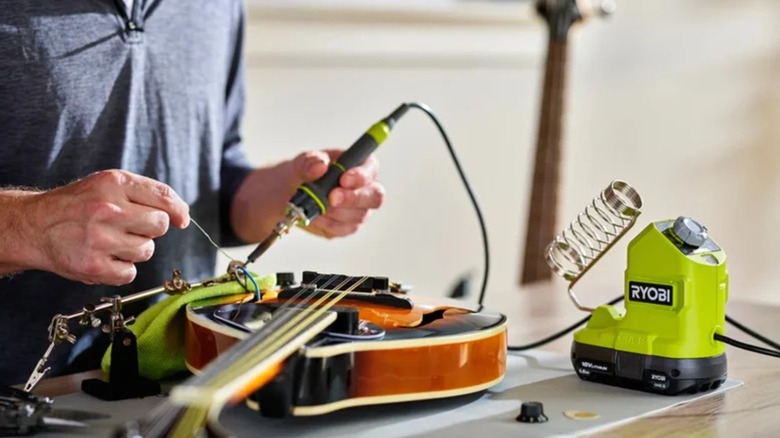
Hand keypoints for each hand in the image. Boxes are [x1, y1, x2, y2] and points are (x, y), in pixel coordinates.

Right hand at [27, 170, 189, 284]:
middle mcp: (107, 209)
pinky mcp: (93, 266)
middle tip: (130, 227)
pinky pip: (130, 273)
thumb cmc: (80, 205)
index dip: (179, 211)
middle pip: (159, 225)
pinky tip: (105, 257)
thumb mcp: (108, 185)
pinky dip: (121, 269)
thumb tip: (182, 216)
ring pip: (147, 250)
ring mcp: (100, 239)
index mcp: (114, 183)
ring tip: (112, 241)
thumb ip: (146, 194)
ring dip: (135, 249)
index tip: (180, 220)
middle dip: (150, 229)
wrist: (35, 226)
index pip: (164, 196)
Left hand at [293, 149, 384, 237]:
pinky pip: (345, 229)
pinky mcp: (348, 226)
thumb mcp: (303, 162)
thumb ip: (310, 161)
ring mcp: (359, 209)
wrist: (291, 193)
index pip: (371, 170)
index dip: (361, 176)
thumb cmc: (304, 173)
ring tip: (317, 206)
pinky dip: (329, 224)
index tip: (343, 179)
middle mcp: (365, 188)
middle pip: (375, 197)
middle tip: (332, 198)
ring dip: (336, 212)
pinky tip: (317, 217)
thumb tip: (320, 166)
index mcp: (360, 165)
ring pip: (359, 215)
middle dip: (354, 198)